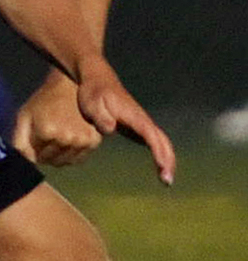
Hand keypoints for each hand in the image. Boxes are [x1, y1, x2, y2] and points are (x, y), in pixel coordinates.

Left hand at [12, 70, 104, 166]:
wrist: (70, 88)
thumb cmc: (44, 102)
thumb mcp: (24, 117)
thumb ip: (19, 142)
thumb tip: (22, 162)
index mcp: (47, 131)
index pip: (36, 158)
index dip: (34, 149)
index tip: (37, 136)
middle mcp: (66, 138)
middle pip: (51, 161)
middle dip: (46, 153)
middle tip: (47, 136)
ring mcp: (82, 140)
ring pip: (64, 162)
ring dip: (59, 154)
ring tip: (58, 135)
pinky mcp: (93, 141)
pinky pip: (78, 159)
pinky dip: (72, 153)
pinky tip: (69, 138)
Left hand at [75, 63, 174, 185]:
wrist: (95, 78)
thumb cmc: (93, 92)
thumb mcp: (92, 102)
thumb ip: (100, 116)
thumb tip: (111, 129)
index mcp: (134, 115)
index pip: (151, 136)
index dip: (158, 152)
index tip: (162, 168)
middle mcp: (142, 119)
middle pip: (162, 140)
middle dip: (168, 160)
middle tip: (167, 181)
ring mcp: (141, 122)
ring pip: (161, 141)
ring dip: (167, 159)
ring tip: (166, 180)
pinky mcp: (136, 125)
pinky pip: (153, 141)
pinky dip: (160, 153)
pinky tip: (160, 168)